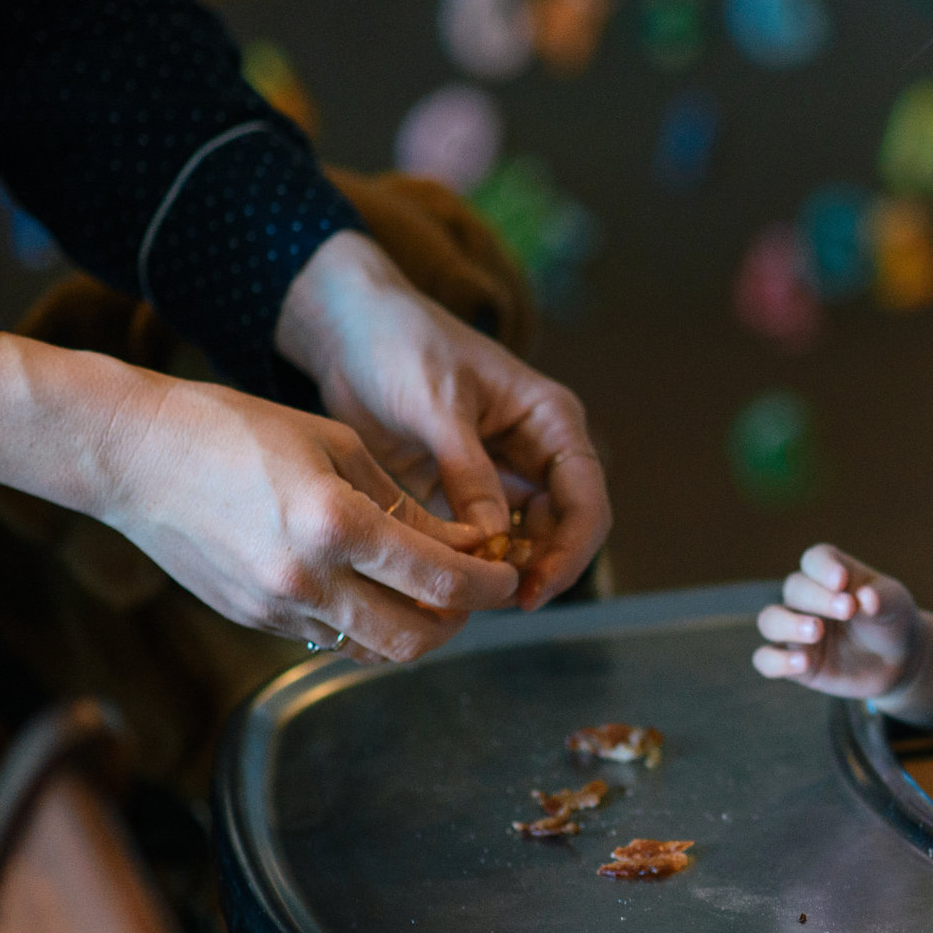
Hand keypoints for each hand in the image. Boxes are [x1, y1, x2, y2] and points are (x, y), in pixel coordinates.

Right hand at [100, 365, 517, 658]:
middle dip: (459, 621)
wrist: (133, 455)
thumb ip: (404, 504)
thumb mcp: (337, 446)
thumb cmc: (235, 429)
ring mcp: (275, 607)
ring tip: (428, 595)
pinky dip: (365, 627)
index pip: (441, 580)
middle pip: (415, 637)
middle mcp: (308, 578)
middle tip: (473, 592)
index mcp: (337, 524)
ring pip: (372, 649)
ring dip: (413, 630)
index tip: (507, 575)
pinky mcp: (252, 619)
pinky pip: (328, 640)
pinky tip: (372, 592)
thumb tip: (461, 544)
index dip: (488, 585)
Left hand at [278, 232, 610, 609]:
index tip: (535, 588)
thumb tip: (495, 541)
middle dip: (540, 567)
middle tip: (497, 601)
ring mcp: (502, 473)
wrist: (346, 331)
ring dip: (506, 571)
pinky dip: (471, 562)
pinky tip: (446, 580)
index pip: (586, 497)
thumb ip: (468, 472)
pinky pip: (484, 538)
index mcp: (550, 420)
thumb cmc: (400, 347)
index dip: (571, 549)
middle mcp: (536, 450)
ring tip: (467, 594)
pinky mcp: (464, 490)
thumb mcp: (435, 407)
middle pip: (563, 527)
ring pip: (527, 539)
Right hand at [753, 544, 926, 700]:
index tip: (842, 580)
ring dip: (788, 624)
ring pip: (770, 620)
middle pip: (795, 587)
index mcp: (832, 573)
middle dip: (818, 597)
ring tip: (816, 630)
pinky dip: (777, 661)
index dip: (823, 568)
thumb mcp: (896, 605)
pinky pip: (767, 659)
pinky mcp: (794, 662)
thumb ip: (883, 599)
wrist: (897, 661)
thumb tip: (867, 598)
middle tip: (847, 609)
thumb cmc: (892, 620)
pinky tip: (803, 664)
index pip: (815, 560)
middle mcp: (807, 598)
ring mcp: (796, 630)